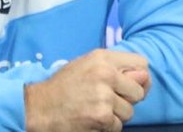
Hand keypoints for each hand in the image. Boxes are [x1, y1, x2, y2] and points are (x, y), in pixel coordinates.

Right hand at [24, 49, 151, 131]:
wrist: (38, 107)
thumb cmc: (63, 87)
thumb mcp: (86, 65)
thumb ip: (114, 68)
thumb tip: (144, 78)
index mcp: (103, 58)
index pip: (142, 64)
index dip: (139, 78)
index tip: (131, 86)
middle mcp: (106, 74)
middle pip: (139, 91)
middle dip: (127, 100)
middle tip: (108, 101)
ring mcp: (104, 96)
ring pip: (129, 112)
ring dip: (116, 116)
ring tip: (96, 110)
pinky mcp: (101, 116)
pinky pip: (117, 126)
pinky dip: (107, 127)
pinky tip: (91, 120)